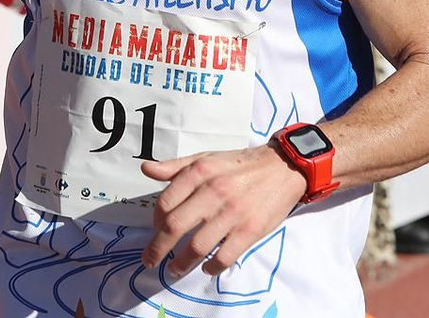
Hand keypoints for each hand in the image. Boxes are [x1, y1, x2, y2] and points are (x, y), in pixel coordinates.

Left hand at [140, 145, 305, 278]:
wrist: (282, 167)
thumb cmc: (240, 165)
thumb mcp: (206, 158)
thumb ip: (175, 167)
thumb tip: (146, 169)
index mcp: (200, 172)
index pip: (165, 202)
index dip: (155, 221)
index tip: (156, 230)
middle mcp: (214, 191)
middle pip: (174, 226)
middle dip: (157, 248)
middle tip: (150, 260)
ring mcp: (232, 212)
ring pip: (196, 246)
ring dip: (181, 263)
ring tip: (175, 269)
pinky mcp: (250, 230)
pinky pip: (224, 257)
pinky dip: (211, 267)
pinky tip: (206, 268)